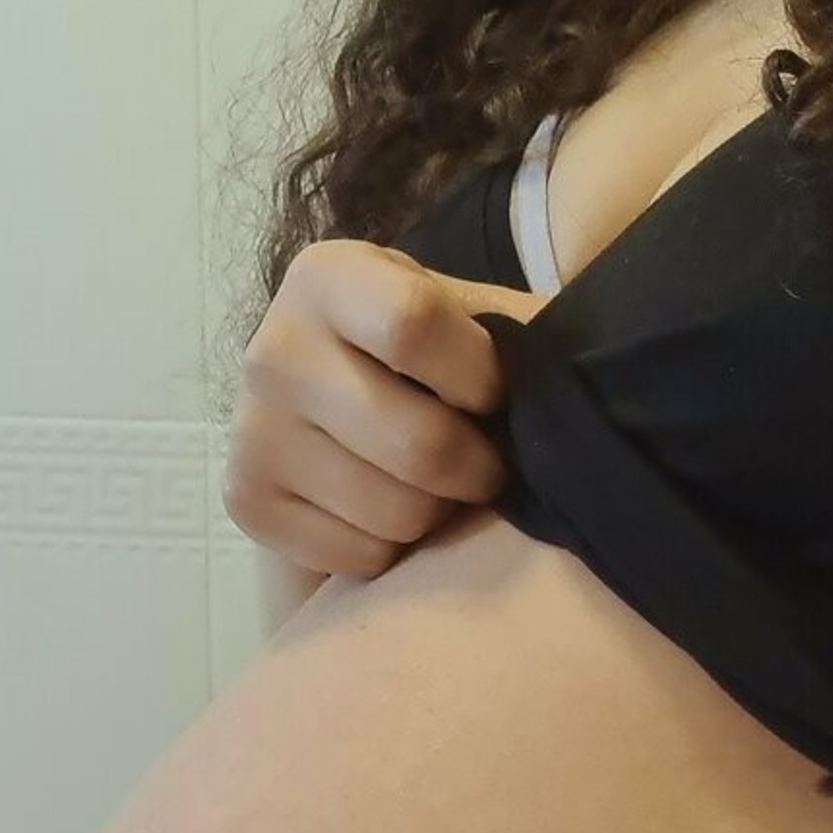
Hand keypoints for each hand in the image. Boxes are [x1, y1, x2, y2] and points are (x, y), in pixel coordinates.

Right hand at [224, 238, 549, 581]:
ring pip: (395, 513)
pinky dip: (394, 550)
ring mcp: (252, 431)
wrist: (328, 394)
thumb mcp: (468, 315)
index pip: (413, 327)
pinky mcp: (247, 502)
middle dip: (476, 468)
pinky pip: (359, 556)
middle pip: (416, 444)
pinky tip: (385, 507)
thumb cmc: (426, 353)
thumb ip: (518, 332)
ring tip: (432, 485)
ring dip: (438, 514)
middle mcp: (273, 349)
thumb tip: (586, 373)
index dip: (480, 376)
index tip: (492, 393)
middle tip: (483, 464)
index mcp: (329, 277)